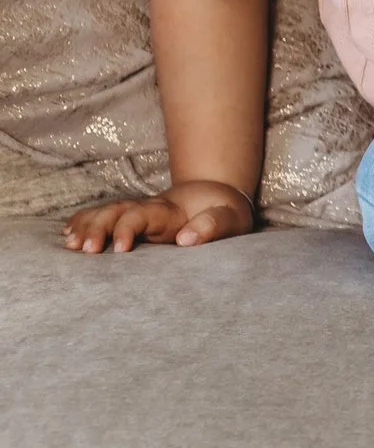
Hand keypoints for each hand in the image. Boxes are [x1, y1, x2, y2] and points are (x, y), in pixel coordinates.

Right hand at [62, 180, 254, 252]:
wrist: (219, 196)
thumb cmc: (226, 212)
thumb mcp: (230, 217)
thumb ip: (212, 226)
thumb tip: (185, 239)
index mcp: (169, 211)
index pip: (140, 215)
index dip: (127, 229)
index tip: (121, 250)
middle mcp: (149, 210)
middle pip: (115, 212)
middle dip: (98, 228)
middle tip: (85, 251)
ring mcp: (139, 213)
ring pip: (106, 213)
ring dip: (86, 226)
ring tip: (69, 245)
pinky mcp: (135, 220)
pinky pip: (105, 217)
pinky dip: (85, 222)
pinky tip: (69, 234)